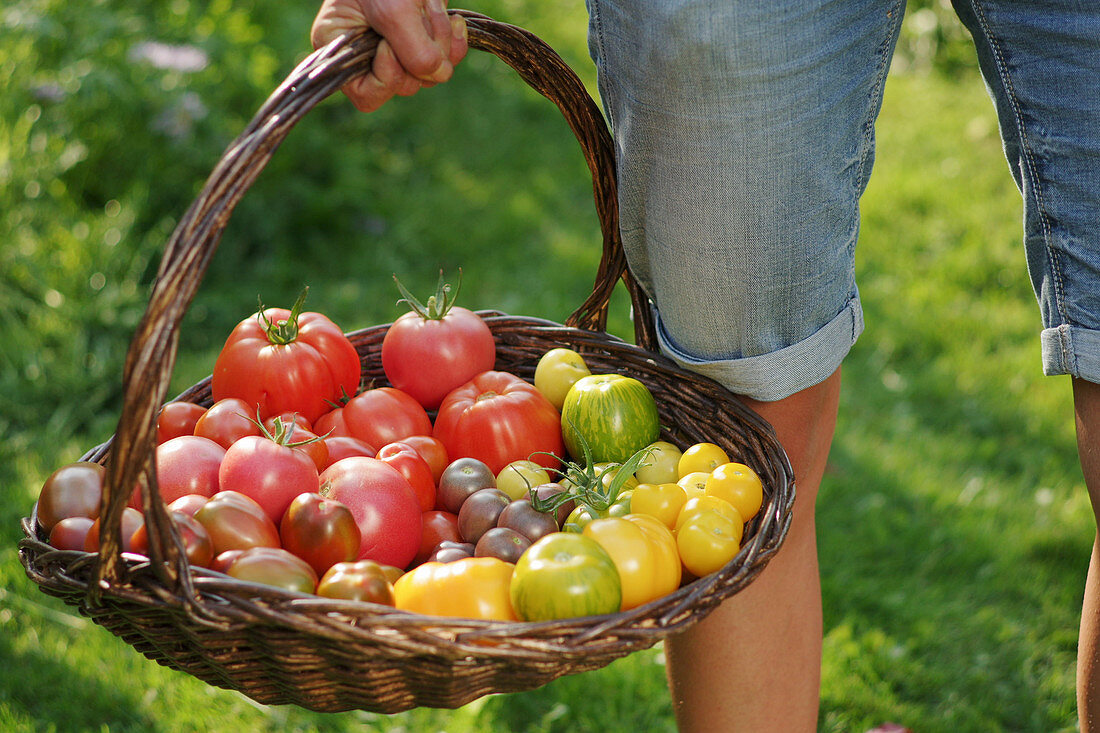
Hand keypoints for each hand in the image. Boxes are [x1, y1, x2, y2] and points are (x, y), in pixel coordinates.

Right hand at [311, 0, 467, 111]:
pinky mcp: (421, 39)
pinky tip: (456, 21)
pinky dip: (454, 40)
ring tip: (430, 5)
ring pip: (430, 73)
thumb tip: (436, 74)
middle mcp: (367, 55)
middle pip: (405, 84)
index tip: (390, 43)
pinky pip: (446, 59)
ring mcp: (397, 48)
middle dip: (420, 51)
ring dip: (439, 40)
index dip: (387, 76)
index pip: (367, 94)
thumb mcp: (391, 8)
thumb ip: (412, 49)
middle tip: (418, 11)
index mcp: (340, 49)